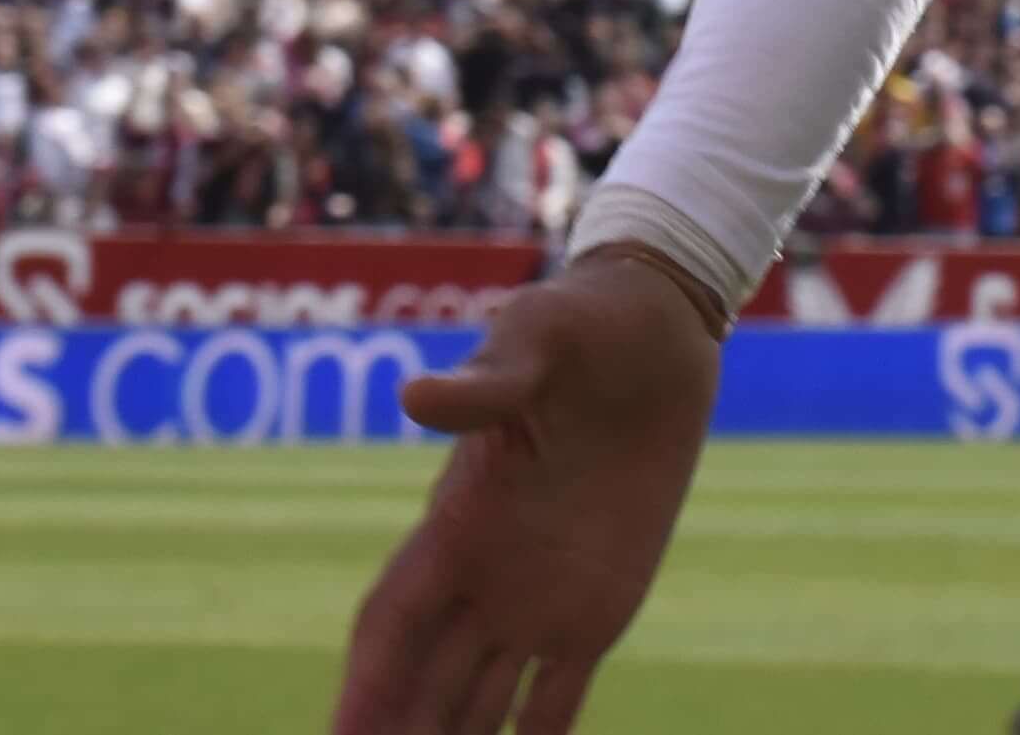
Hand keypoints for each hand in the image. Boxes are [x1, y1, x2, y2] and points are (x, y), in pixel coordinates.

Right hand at [335, 245, 723, 733]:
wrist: (655, 328)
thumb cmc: (580, 323)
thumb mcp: (535, 339)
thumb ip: (486, 383)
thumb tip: (419, 399)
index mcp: (458, 522)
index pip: (393, 623)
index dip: (364, 687)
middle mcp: (485, 576)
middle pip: (423, 683)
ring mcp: (537, 597)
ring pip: (476, 704)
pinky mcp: (598, 605)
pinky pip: (558, 692)